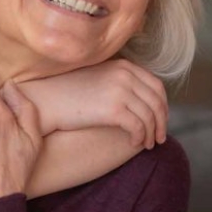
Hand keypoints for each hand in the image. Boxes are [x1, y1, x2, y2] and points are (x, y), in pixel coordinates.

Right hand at [22, 59, 167, 148]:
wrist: (48, 100)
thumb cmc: (69, 93)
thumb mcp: (99, 78)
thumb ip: (121, 82)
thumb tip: (141, 99)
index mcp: (124, 66)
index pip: (156, 86)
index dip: (163, 105)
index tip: (161, 120)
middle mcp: (125, 75)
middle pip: (156, 101)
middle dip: (162, 122)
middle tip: (161, 138)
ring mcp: (120, 91)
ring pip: (149, 116)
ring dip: (152, 133)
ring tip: (149, 145)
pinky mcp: (113, 109)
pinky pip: (138, 127)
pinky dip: (140, 138)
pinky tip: (134, 144)